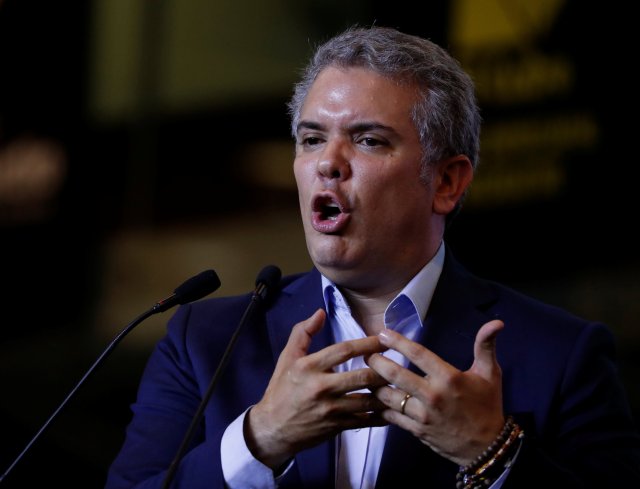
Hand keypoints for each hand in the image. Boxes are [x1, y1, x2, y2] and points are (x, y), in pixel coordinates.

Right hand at [245, 308, 387, 468]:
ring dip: (386, 392)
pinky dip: (381, 415)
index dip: (367, 343)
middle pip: (362, 376)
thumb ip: (303, 333)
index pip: (344, 350)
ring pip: (368, 400)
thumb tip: (320, 312)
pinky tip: (392, 407)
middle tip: (398, 361)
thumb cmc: (281, 389)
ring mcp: (330, 409)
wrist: (272, 429)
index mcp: (309, 367)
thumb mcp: (287, 358)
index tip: (384, 339)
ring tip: (400, 382)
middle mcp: (321, 387)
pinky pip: (365, 420)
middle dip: (384, 369)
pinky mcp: (336, 427)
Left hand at [365, 319, 504, 465]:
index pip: (418, 354)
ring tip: (364, 375)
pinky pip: (392, 417)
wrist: (487, 447)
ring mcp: (422, 415)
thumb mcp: (490, 374)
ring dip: (374, 385)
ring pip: (389, 397)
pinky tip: (372, 398)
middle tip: (366, 354)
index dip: (398, 342)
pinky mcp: (416, 430)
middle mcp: (432, 396)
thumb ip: (485, 346)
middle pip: (395, 375)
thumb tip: (497, 322)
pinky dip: (380, 407)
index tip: (383, 334)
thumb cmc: (487, 406)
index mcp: (448, 378)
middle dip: (376, 362)